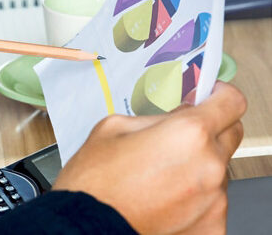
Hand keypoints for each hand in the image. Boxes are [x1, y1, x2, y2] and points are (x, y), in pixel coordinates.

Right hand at [53, 81, 245, 233]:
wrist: (85, 227)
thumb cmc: (94, 182)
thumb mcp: (115, 127)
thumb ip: (155, 118)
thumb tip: (175, 117)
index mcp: (187, 134)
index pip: (231, 102)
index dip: (220, 95)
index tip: (212, 97)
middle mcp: (208, 167)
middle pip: (229, 135)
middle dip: (208, 131)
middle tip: (179, 137)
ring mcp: (213, 201)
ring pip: (217, 170)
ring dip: (198, 166)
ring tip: (161, 175)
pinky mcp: (211, 227)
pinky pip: (210, 201)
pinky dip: (193, 197)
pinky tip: (165, 198)